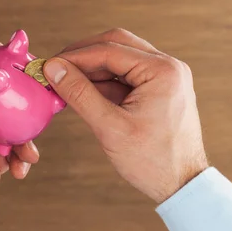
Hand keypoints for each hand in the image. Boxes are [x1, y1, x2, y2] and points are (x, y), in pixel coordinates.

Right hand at [43, 28, 208, 202]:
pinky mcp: (158, 90)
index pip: (109, 50)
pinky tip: (82, 92)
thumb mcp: (109, 127)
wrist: (182, 185)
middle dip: (82, 55)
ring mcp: (164, 77)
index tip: (49, 65)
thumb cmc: (153, 161)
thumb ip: (79, 94)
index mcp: (163, 71)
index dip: (74, 56)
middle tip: (56, 67)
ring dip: (91, 68)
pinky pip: (125, 76)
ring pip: (119, 59)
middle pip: (116, 44)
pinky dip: (102, 82)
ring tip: (65, 82)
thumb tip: (54, 68)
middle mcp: (167, 67)